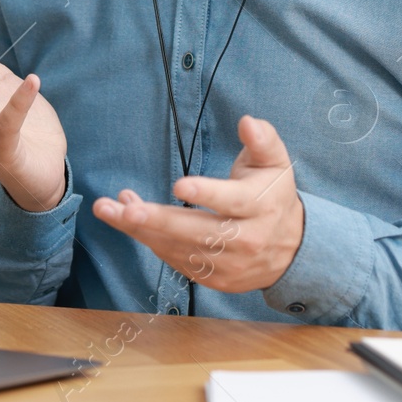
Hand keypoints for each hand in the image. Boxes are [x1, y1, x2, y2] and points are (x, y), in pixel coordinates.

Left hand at [92, 115, 303, 292]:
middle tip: (125, 209)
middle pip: (197, 232)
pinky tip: (129, 221)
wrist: (291, 249)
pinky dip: (151, 241)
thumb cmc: (273, 195)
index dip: (206, 194)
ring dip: (142, 230)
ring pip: (179, 249)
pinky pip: (177, 261)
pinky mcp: (214, 279)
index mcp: (260, 206)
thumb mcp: (275, 163)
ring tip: (110, 209)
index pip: (232, 202)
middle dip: (157, 220)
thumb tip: (247, 122)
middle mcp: (245, 240)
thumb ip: (262, 140)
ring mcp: (228, 264)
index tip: (179, 186)